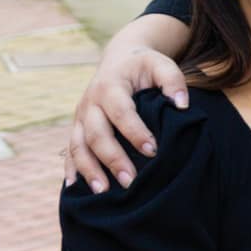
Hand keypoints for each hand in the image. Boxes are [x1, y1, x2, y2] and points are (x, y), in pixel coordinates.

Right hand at [64, 46, 188, 190]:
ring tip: (103, 192)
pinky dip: (71, 169)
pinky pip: (69, 150)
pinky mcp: (76, 127)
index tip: (153, 151)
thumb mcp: (160, 63)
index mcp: (110, 87)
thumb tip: (181, 105)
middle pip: (97, 134)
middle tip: (130, 181)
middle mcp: (90, 103)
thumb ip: (173, 80)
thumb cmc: (144, 65)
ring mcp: (80, 117)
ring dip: (89, 170)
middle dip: (113, 159)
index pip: (121, 113)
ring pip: (78, 146)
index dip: (135, 132)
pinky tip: (76, 188)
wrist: (119, 58)